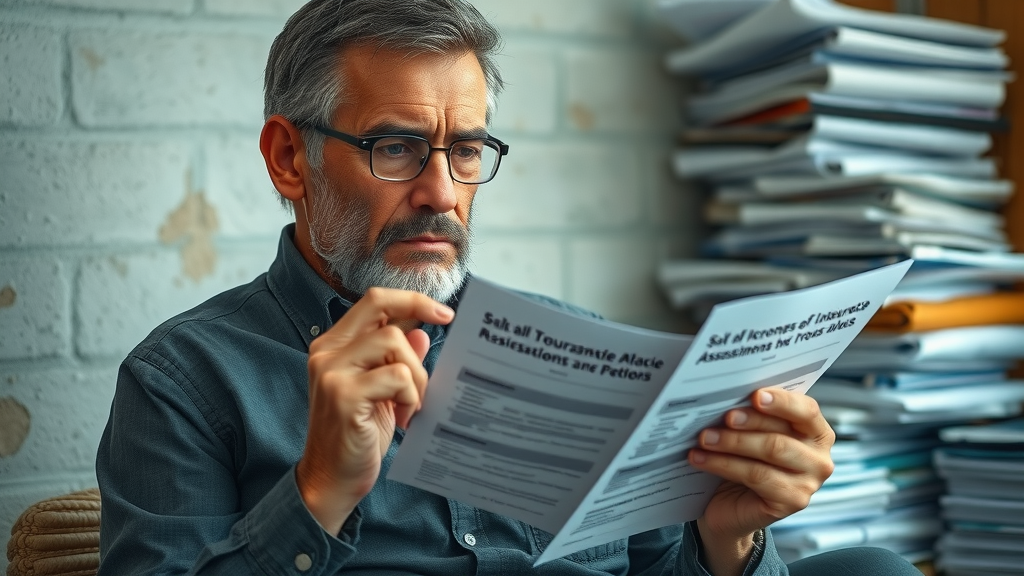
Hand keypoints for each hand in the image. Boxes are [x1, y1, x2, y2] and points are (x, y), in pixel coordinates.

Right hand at [296, 287, 454, 533]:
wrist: (332, 480)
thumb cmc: (357, 436)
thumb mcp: (382, 392)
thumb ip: (396, 360)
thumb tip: (421, 333)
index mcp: (334, 346)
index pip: (373, 301)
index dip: (410, 299)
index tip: (444, 312)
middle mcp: (327, 352)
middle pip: (380, 308)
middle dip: (419, 314)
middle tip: (444, 330)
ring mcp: (331, 372)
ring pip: (393, 341)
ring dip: (416, 373)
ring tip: (413, 403)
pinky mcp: (343, 395)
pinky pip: (396, 376)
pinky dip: (410, 396)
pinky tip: (404, 418)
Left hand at [689, 388, 834, 575]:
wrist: (731, 505)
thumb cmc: (744, 461)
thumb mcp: (751, 433)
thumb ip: (753, 414)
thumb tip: (730, 395)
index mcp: (816, 432)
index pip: (807, 410)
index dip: (782, 401)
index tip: (756, 395)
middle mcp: (819, 458)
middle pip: (782, 434)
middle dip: (749, 421)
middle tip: (724, 417)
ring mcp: (809, 483)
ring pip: (770, 453)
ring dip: (732, 443)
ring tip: (704, 438)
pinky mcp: (792, 502)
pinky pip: (756, 476)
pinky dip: (723, 464)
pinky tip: (701, 459)